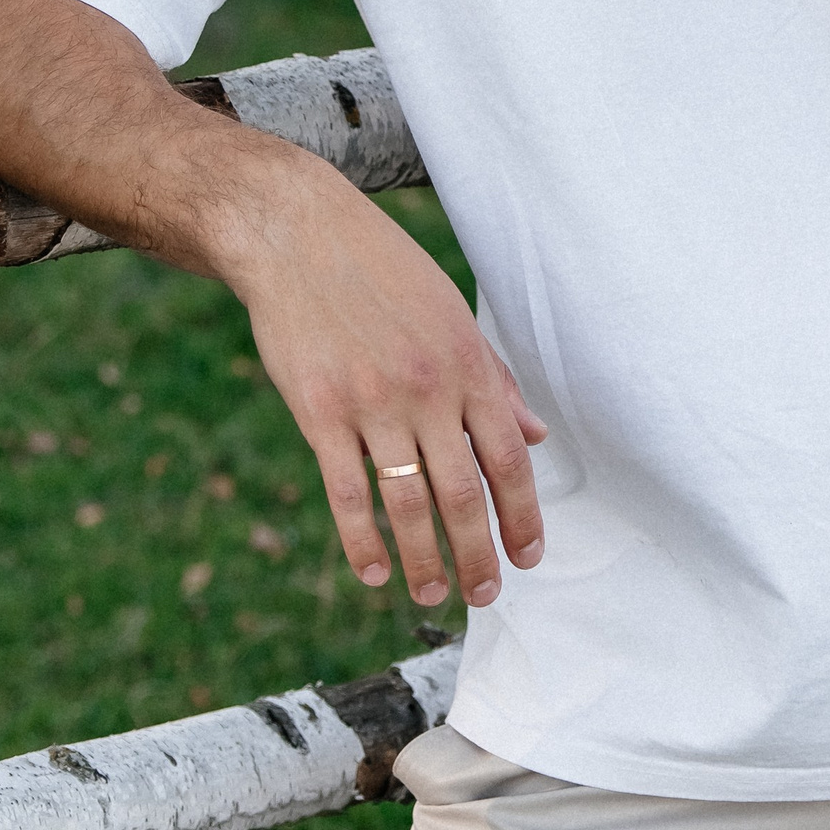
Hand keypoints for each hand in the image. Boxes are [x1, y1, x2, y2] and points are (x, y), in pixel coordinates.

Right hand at [216, 146, 547, 610]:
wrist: (296, 233)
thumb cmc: (379, 270)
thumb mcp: (449, 314)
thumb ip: (492, 379)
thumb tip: (534, 436)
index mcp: (466, 363)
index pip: (509, 459)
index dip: (523, 516)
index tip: (528, 556)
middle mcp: (427, 388)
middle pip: (465, 494)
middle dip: (479, 556)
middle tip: (485, 595)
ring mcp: (372, 403)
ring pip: (409, 504)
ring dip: (426, 560)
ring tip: (433, 595)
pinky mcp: (319, 412)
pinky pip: (347, 493)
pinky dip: (363, 542)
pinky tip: (376, 571)